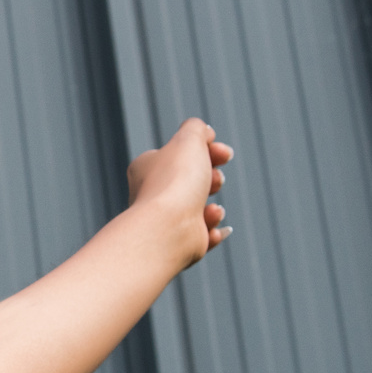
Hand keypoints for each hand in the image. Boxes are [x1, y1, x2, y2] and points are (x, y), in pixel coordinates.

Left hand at [126, 117, 233, 269]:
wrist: (168, 229)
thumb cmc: (176, 181)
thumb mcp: (188, 140)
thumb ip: (196, 129)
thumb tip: (204, 133)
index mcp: (146, 168)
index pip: (180, 154)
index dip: (208, 150)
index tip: (224, 154)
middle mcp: (152, 194)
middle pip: (192, 180)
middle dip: (212, 178)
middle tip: (214, 181)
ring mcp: (165, 220)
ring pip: (200, 209)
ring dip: (214, 209)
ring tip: (212, 210)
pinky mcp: (177, 243)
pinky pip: (203, 235)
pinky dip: (212, 231)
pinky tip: (210, 230)